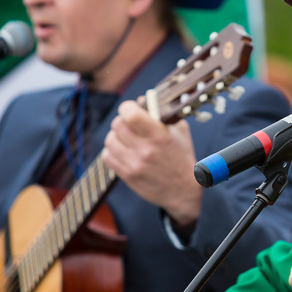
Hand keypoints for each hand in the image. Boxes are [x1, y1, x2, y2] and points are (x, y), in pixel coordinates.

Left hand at [102, 98, 201, 226]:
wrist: (183, 190)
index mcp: (159, 135)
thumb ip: (161, 113)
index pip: (131, 115)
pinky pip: (107, 157)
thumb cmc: (182, 157)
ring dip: (115, 136)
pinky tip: (121, 151)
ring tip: (124, 138)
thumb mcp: (179, 131)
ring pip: (110, 141)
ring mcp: (135, 164)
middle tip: (128, 124)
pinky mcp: (128, 176)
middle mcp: (145, 150)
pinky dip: (112, 151)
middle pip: (117, 125)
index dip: (127, 108)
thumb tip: (140, 100)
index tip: (131, 109)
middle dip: (121, 121)